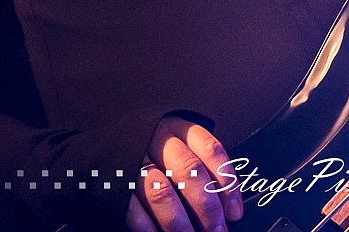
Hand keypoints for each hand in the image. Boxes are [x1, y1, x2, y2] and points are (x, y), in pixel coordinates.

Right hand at [125, 116, 242, 231]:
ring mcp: (134, 160)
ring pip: (162, 193)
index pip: (210, 150)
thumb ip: (203, 169)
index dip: (227, 183)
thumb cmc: (159, 155)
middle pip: (189, 171)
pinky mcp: (116, 184)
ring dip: (181, 223)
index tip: (234, 213)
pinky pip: (134, 210)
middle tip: (218, 231)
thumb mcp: (181, 148)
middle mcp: (158, 140)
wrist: (113, 143)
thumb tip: (229, 208)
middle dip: (207, 208)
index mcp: (179, 128)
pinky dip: (150, 229)